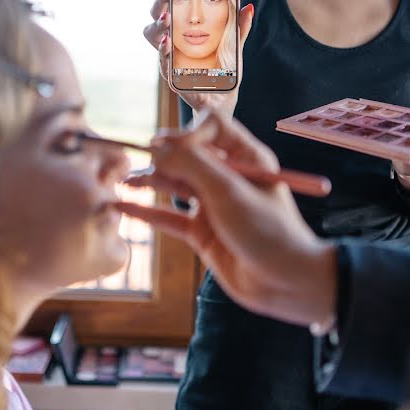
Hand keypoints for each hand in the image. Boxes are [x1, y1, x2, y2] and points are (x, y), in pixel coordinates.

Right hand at [115, 110, 337, 327]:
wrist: (285, 283)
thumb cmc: (267, 231)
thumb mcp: (228, 191)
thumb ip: (190, 165)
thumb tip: (156, 147)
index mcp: (246, 157)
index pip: (212, 126)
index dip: (188, 132)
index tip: (172, 148)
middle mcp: (229, 177)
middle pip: (187, 155)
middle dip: (162, 157)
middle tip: (137, 162)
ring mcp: (214, 205)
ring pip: (175, 184)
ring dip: (151, 181)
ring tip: (125, 182)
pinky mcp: (202, 232)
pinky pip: (169, 216)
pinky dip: (147, 211)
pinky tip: (123, 206)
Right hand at [142, 0, 254, 118]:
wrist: (224, 102)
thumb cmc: (225, 75)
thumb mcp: (236, 47)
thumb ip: (240, 27)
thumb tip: (248, 6)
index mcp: (184, 30)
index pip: (171, 3)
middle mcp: (173, 41)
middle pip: (156, 15)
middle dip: (158, 1)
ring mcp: (169, 57)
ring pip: (152, 35)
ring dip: (158, 24)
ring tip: (167, 17)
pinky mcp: (170, 75)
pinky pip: (162, 60)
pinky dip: (163, 49)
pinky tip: (167, 42)